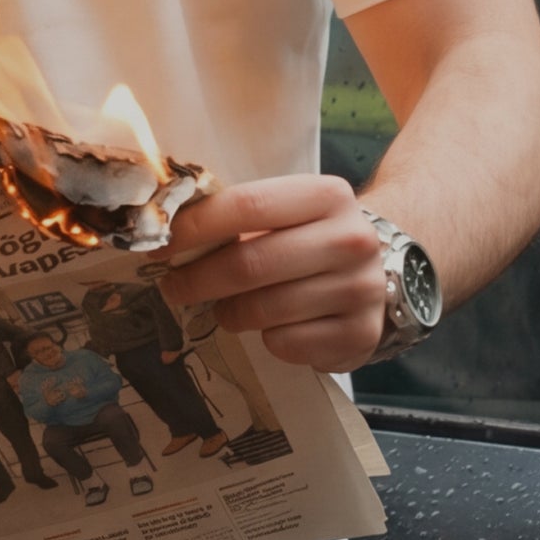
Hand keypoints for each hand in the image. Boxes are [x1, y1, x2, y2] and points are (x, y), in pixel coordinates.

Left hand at [161, 175, 388, 373]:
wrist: (380, 270)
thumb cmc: (313, 237)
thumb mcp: (288, 212)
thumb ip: (238, 215)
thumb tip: (164, 231)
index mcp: (328, 195)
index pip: (247, 206)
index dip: (195, 228)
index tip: (158, 246)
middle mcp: (352, 239)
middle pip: (251, 264)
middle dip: (198, 280)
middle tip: (173, 288)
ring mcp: (362, 290)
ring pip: (264, 310)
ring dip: (230, 313)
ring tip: (225, 308)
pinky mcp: (360, 335)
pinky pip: (287, 344)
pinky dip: (266, 340)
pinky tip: (272, 327)